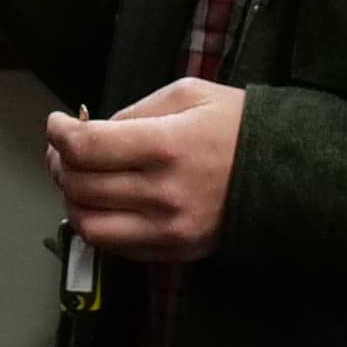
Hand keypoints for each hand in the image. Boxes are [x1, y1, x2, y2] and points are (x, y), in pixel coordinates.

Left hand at [47, 76, 243, 259]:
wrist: (288, 174)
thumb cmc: (237, 127)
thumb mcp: (187, 95)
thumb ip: (133, 113)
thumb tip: (91, 133)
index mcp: (165, 145)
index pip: (84, 148)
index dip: (59, 134)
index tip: (58, 124)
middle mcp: (162, 193)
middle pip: (79, 186)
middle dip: (61, 164)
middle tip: (65, 150)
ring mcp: (168, 229)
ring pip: (89, 225)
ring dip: (73, 200)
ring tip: (80, 180)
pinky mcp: (174, 250)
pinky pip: (115, 246)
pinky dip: (99, 223)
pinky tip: (106, 202)